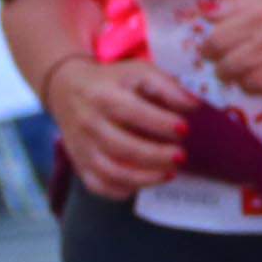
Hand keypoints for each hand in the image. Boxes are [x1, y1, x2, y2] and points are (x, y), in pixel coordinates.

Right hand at [45, 55, 195, 197]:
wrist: (68, 89)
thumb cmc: (113, 81)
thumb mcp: (139, 72)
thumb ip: (167, 86)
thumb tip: (194, 105)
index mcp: (104, 96)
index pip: (133, 112)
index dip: (161, 123)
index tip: (185, 128)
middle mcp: (89, 123)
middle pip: (122, 147)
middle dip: (156, 156)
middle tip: (182, 156)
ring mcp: (82, 147)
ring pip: (111, 172)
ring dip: (145, 178)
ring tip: (171, 173)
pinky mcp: (80, 164)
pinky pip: (99, 186)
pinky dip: (123, 189)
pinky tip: (145, 182)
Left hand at [203, 0, 261, 102]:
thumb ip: (237, 3)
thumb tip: (206, 14)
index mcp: (256, 17)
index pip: (213, 43)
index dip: (211, 48)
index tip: (216, 49)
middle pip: (224, 69)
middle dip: (226, 67)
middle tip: (238, 61)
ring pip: (245, 86)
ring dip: (249, 79)